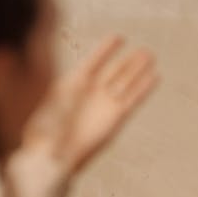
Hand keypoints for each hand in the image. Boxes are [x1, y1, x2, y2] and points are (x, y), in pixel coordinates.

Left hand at [21, 35, 158, 174]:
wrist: (51, 158)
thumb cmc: (42, 133)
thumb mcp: (44, 102)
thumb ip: (58, 87)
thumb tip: (50, 72)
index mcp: (72, 85)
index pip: (93, 62)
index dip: (106, 50)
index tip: (119, 37)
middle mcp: (92, 93)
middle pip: (114, 72)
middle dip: (128, 61)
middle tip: (143, 50)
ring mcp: (105, 105)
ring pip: (126, 82)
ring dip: (139, 70)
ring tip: (151, 56)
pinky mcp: (116, 118)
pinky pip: (133, 100)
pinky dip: (144, 88)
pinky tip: (154, 77)